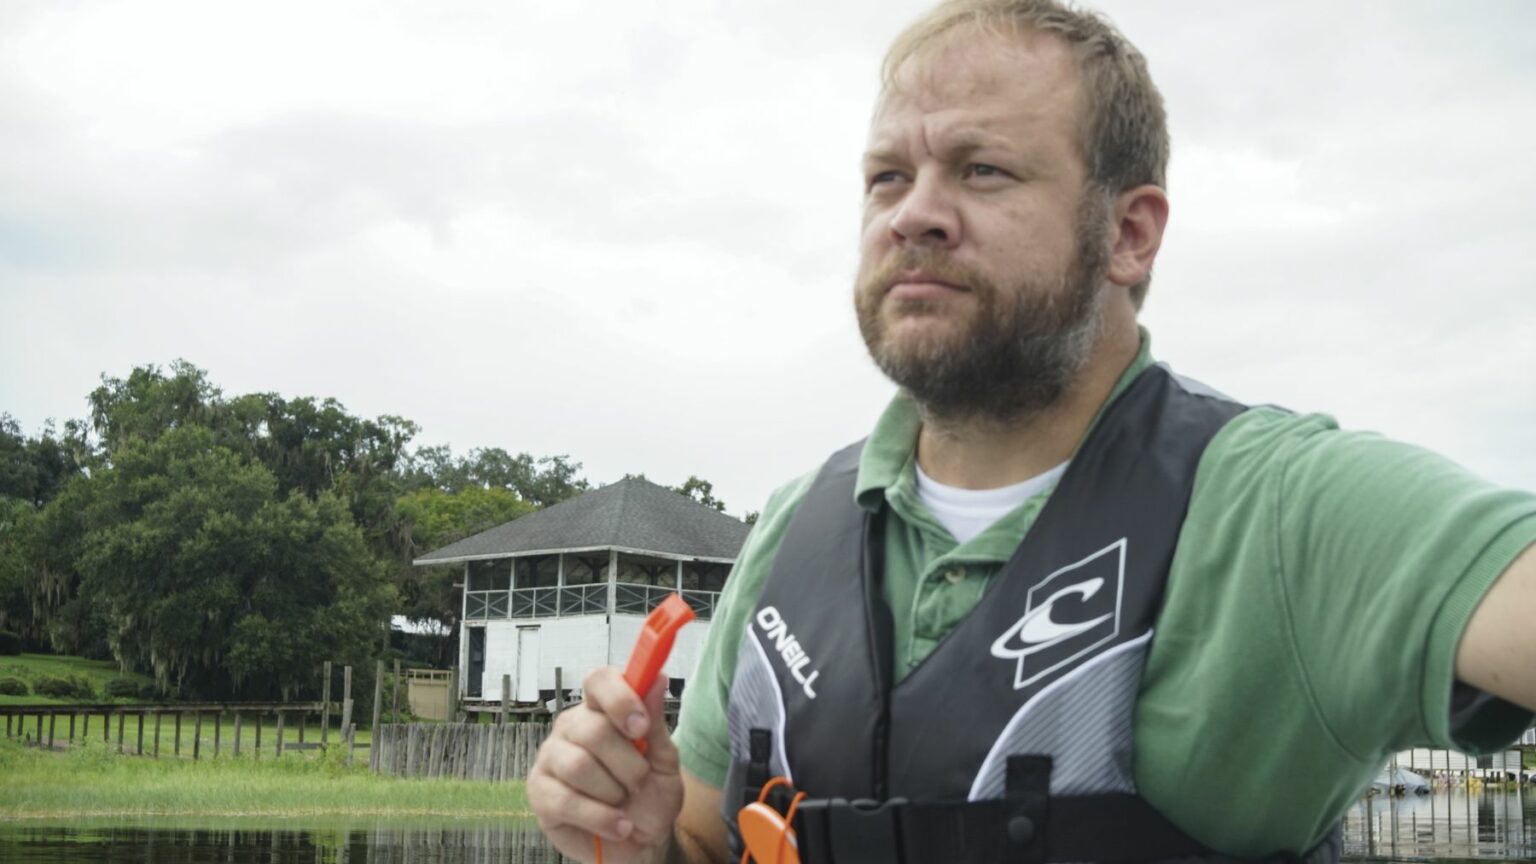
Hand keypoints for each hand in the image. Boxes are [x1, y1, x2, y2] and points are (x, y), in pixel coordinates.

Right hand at [529, 667, 683, 862]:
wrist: (641, 843)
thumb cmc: (651, 796)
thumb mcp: (664, 761)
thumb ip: (656, 722)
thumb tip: (657, 678)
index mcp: (602, 710)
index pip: (599, 681)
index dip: (619, 699)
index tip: (641, 727)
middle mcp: (571, 727)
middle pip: (592, 729)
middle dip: (628, 764)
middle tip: (639, 781)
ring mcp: (551, 758)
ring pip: (579, 766)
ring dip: (613, 792)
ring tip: (624, 804)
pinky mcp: (539, 792)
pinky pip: (566, 801)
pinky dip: (601, 818)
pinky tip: (618, 825)